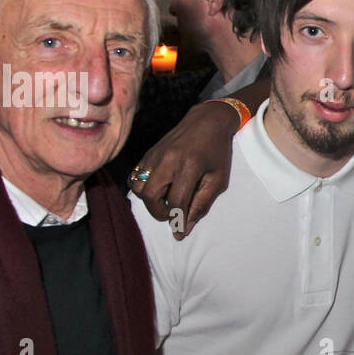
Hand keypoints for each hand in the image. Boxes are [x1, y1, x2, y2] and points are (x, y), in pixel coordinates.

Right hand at [129, 99, 243, 238]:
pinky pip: (135, 175)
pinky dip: (142, 188)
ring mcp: (155, 155)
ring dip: (149, 201)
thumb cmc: (217, 152)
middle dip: (160, 213)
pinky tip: (158, 189)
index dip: (177, 221)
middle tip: (172, 214)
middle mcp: (168, 160)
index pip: (176, 201)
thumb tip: (186, 226)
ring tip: (165, 201)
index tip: (180, 233)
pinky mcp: (149, 153)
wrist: (207, 121)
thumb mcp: (218, 179)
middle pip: (151, 196)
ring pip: (139, 187)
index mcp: (189, 166)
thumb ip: (202, 203)